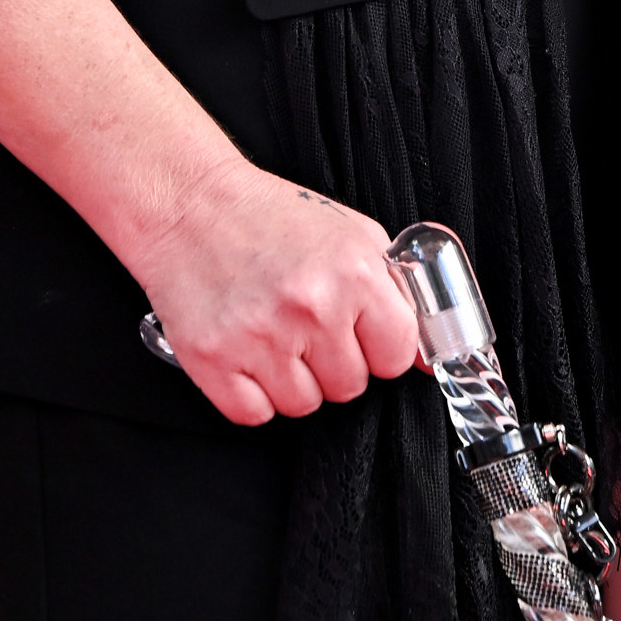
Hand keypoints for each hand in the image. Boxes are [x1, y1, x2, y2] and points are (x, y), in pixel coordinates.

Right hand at [144, 155, 421, 428]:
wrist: (190, 205)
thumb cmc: (271, 219)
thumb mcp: (352, 236)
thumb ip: (396, 292)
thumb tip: (430, 357)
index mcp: (354, 273)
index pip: (397, 356)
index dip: (380, 348)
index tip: (361, 334)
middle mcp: (311, 307)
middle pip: (350, 387)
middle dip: (333, 362)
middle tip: (306, 324)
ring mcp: (260, 338)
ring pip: (303, 406)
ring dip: (292, 380)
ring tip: (274, 334)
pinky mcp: (214, 360)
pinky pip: (254, 414)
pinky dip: (251, 393)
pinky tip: (246, 351)